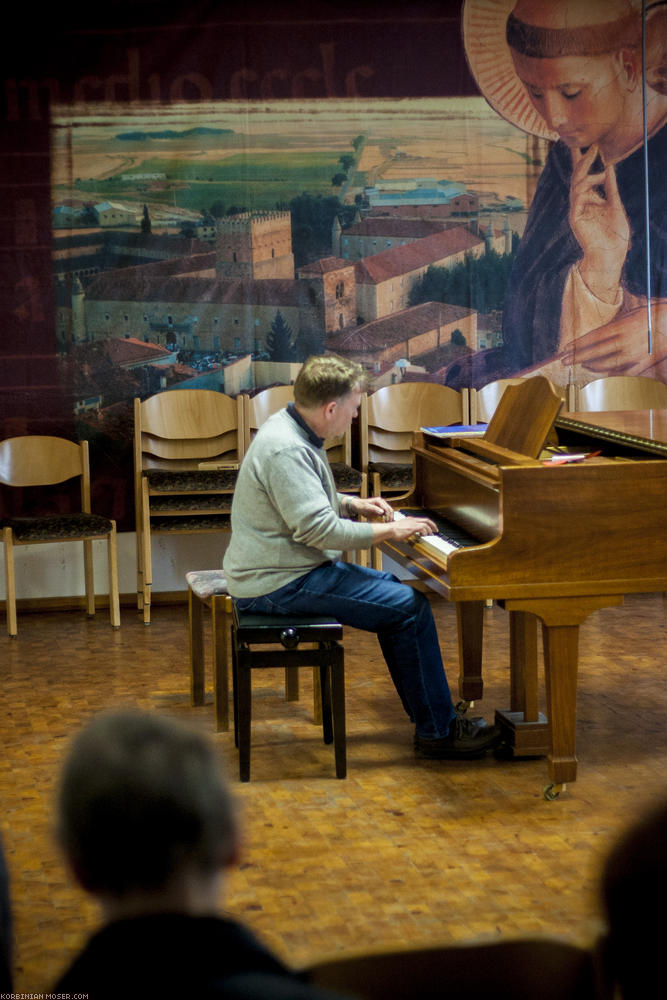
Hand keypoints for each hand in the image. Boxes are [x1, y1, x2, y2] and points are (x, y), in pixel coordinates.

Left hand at [350, 496, 395, 520]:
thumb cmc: (360, 505)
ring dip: (389, 518)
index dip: (388, 516)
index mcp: (379, 501)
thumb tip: (382, 512)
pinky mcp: (380, 509)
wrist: (356, 505)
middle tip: (388, 525)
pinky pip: (385, 514)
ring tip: (387, 524)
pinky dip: (386, 518)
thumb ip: (374, 509)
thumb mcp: (366, 507)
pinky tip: (384, 523)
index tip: (387, 523)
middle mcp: (382, 502)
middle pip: (390, 510)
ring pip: (389, 512)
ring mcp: (381, 505)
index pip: (388, 509)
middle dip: (390, 518)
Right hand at [388, 515, 437, 541]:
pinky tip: (424, 535)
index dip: (428, 523)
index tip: (431, 528)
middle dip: (433, 525)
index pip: (422, 519)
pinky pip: (423, 528)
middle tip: (436, 530)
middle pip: (427, 520)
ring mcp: (413, 523)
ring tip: (430, 534)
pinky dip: (425, 532)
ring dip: (430, 530)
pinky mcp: (412, 527)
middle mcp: (412, 520)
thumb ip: (406, 529)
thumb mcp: (401, 528)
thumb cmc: (393, 530)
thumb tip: (408, 534)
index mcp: (410, 519)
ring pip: (426, 524)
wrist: (389, 529)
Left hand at [561, 300, 666, 375]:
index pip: (593, 337)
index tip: (565, 349)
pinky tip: (603, 373)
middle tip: (564, 361)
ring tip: (583, 365)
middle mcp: (626, 341)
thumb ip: (618, 319)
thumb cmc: (657, 314)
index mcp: (622, 326)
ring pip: (607, 365)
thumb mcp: (636, 309)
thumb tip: (600, 325)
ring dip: (592, 366)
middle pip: (595, 352)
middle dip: (577, 357)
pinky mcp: (643, 364)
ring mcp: (634, 355)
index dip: (577, 344)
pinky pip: (623, 372)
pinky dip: (611, 373)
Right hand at [569, 146, 629, 302]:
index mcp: (590, 199)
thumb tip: (609, 167)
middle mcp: (581, 203)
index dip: (582, 159)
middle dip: (583, 159)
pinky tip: (597, 180)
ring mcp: (577, 211)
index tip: (585, 143)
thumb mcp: (615, 205)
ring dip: (587, 172)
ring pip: (576, 185)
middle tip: (594, 145)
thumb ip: (610, 187)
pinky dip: (585, 188)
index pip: (584, 176)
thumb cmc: (614, 234)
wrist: (610, 255)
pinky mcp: (575, 219)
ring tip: (599, 164)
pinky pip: (577, 199)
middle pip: (577, 177)